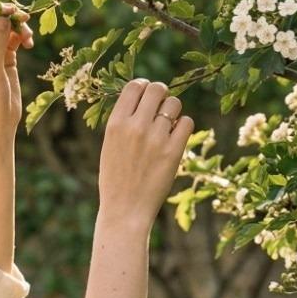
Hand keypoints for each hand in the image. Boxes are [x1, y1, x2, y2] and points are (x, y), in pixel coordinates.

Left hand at [0, 3, 33, 140]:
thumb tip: (4, 17)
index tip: (12, 9)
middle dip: (9, 17)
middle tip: (26, 19)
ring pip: (5, 27)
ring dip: (18, 27)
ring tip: (29, 37)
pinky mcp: (4, 58)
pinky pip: (14, 39)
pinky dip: (22, 37)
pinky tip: (30, 43)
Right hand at [98, 78, 194, 229]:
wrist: (124, 211)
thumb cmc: (115, 179)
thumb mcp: (109, 147)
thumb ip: (124, 122)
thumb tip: (144, 97)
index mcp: (115, 125)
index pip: (134, 86)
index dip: (143, 87)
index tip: (146, 97)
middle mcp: (135, 127)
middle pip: (157, 89)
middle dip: (161, 95)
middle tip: (160, 109)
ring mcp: (156, 138)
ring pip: (174, 104)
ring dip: (172, 112)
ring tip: (165, 130)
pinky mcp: (173, 150)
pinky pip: (187, 122)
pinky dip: (182, 127)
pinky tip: (173, 140)